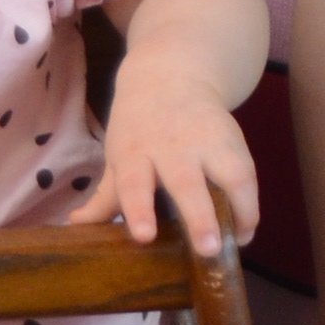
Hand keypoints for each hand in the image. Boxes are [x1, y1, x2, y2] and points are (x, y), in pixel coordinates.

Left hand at [69, 49, 260, 257]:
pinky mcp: (234, 141)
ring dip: (239, 209)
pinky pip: (247, 175)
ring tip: (239, 241)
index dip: (138, 209)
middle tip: (208, 248)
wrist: (171, 76)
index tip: (144, 236)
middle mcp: (173, 146)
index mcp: (135, 152)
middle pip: (187, 181)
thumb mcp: (118, 156)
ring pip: (229, 174)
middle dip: (199, 216)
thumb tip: (76, 227)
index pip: (133, 181)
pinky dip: (249, 205)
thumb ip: (104, 197)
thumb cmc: (139, 128)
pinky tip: (243, 230)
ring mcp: (208, 142)